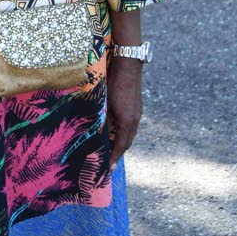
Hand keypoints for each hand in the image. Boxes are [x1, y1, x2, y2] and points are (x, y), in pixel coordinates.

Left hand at [107, 56, 142, 172]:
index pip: (120, 146)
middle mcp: (135, 120)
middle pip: (126, 142)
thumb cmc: (113, 84)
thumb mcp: (105, 105)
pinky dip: (123, 133)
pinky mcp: (136, 107)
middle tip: (108, 163)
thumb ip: (104, 121)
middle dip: (117, 153)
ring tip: (109, 150)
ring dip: (120, 143)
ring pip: (129, 134)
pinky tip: (114, 132)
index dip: (114, 158)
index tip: (108, 169)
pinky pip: (130, 126)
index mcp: (127, 122)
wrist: (128, 66)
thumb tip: (99, 136)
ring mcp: (137, 113)